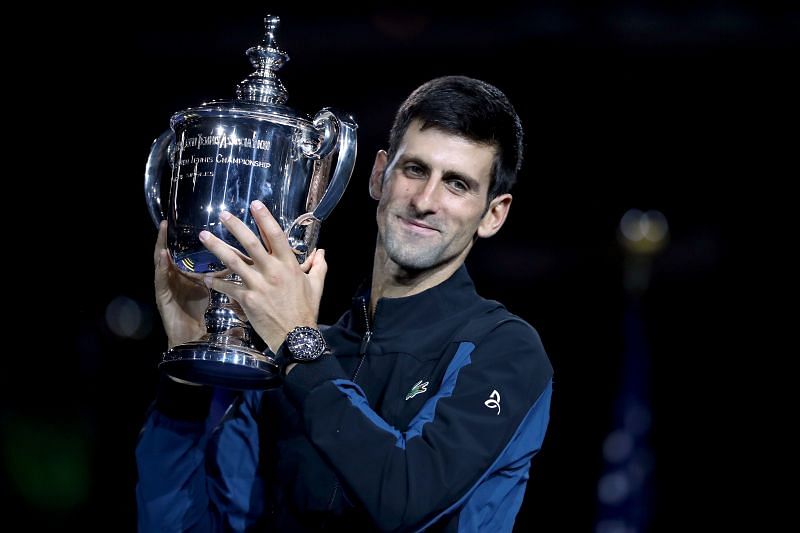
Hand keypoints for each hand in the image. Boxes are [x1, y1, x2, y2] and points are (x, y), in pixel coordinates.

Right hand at [154, 221, 208, 348]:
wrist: (194, 336)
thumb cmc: (200, 312)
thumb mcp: (211, 288)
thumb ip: (220, 274)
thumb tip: (239, 260)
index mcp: (182, 275)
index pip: (178, 253)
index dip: (178, 238)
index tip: (179, 222)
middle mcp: (171, 278)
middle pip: (167, 254)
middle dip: (165, 238)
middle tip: (165, 222)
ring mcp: (165, 287)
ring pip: (161, 263)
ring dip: (160, 247)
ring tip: (162, 231)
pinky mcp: (162, 297)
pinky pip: (160, 279)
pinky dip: (161, 266)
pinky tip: (163, 255)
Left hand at [199, 200, 327, 351]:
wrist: (296, 336)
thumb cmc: (306, 310)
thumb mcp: (316, 286)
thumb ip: (318, 267)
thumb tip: (322, 252)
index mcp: (289, 265)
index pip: (276, 235)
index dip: (264, 218)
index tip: (255, 204)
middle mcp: (272, 271)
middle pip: (251, 243)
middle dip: (235, 226)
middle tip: (222, 214)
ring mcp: (258, 285)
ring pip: (233, 261)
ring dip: (217, 247)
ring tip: (203, 236)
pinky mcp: (247, 300)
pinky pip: (227, 288)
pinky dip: (215, 282)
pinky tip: (204, 276)